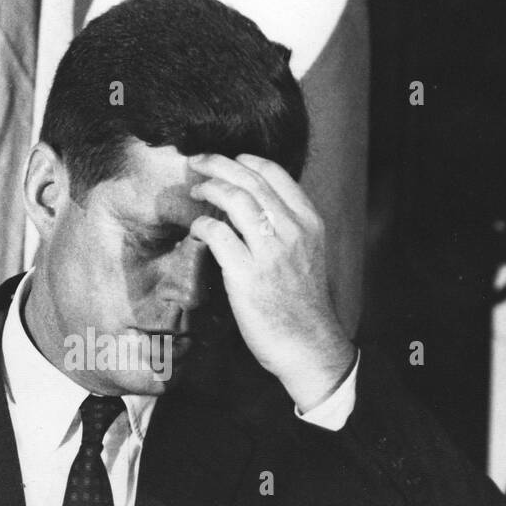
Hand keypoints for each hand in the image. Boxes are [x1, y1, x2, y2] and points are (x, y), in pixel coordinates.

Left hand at [188, 153, 355, 410]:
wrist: (309, 345)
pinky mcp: (247, 275)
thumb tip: (258, 208)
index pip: (277, 175)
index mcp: (310, 223)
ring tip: (195, 189)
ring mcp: (271, 253)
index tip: (231, 159)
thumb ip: (289, 229)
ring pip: (235, 199)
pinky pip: (217, 234)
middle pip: (251, 180)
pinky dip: (201, 225)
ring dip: (210, 188)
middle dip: (219, 164)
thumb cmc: (303, 304)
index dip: (249, 160)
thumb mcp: (309, 255)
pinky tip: (196, 229)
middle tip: (198, 161)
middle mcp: (293, 232)